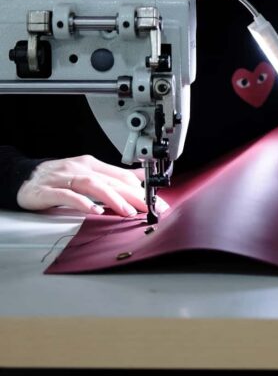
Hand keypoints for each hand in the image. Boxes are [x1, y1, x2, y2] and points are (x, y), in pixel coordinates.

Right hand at [16, 155, 169, 216]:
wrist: (23, 178)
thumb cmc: (58, 178)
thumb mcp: (89, 174)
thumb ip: (113, 176)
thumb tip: (140, 177)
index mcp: (91, 165)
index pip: (120, 175)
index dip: (140, 188)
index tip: (156, 201)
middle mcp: (79, 169)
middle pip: (110, 181)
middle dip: (133, 195)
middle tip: (149, 208)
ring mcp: (63, 179)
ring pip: (91, 185)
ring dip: (111, 197)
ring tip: (127, 211)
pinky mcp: (48, 191)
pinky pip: (67, 196)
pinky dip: (81, 202)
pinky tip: (94, 210)